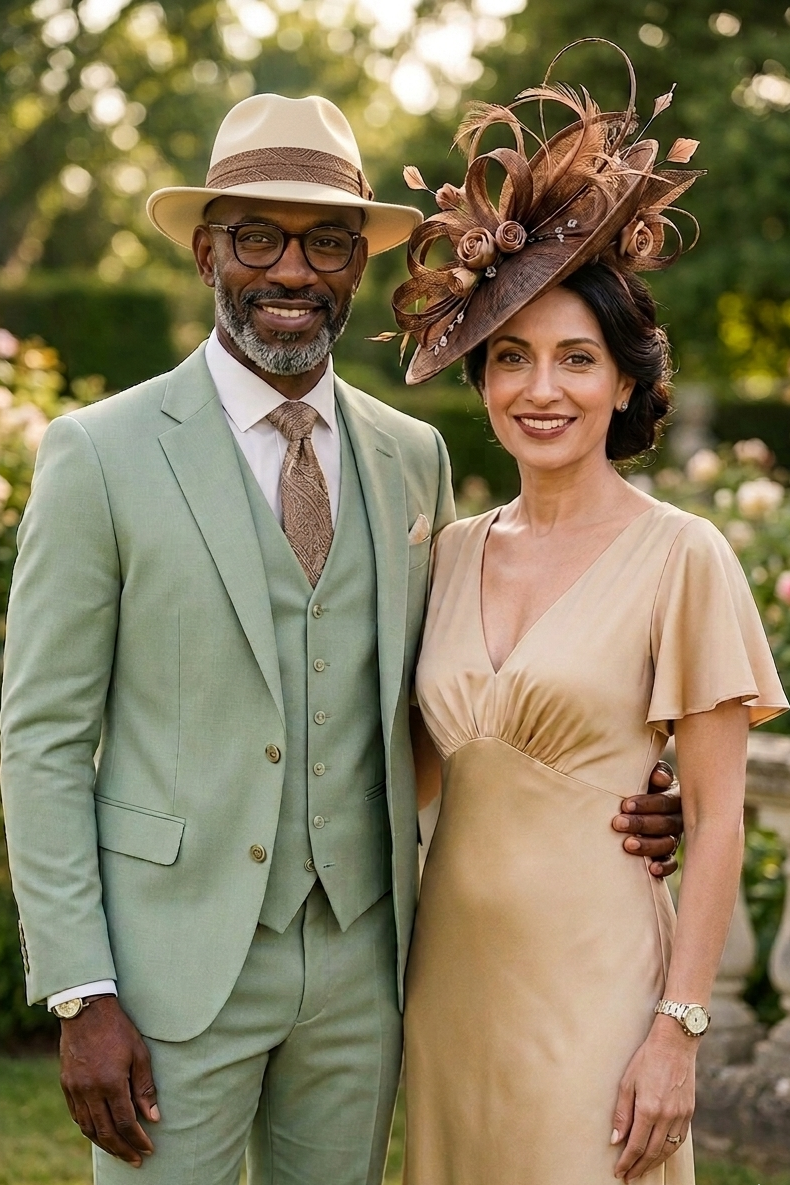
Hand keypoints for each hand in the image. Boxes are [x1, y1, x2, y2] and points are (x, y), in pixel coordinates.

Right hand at [59, 996, 158, 1166]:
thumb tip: (153, 1118)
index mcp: (111, 1083)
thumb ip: (145, 1087)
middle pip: (105, 1132)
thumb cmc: (118, 1029)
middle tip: (135, 1160)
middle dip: (122, 1149)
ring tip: (119, 1151)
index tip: (148, 1149)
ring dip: (105, 1143)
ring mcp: (75, 1089)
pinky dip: (89, 1128)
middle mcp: (90, 1091)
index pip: (125, 1122)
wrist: (87, 1011)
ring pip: (89, 1128)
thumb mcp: (139, 1054)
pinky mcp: (66, 1085)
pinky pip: (76, 1116)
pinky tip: (99, 1132)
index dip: (137, 1139)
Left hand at [611, 1017, 695, 1180]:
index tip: (619, 1172)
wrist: (674, 1043)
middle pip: (652, 1152)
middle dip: (639, 1167)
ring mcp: (680, 1115)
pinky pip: (678, 1140)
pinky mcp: (689, 1112)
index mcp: (649, 1109)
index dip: (627, 1162)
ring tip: (642, 1170)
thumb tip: (616, 1139)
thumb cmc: (646, 1059)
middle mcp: (667, 1116)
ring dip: (654, 1163)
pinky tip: (660, 1154)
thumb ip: (622, 1113)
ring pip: (667, 1150)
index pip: (636, 1146)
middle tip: (629, 1177)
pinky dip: (668, 1151)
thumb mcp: (627, 1082)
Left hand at [612, 761, 682, 877]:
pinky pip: (672, 863)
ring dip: (648, 845)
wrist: (634, 803)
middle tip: (618, 823)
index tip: (625, 805)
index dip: (647, 804)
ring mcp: (674, 837)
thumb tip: (660, 778)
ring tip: (627, 845)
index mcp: (674, 796)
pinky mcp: (669, 855)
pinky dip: (664, 866)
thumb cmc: (640, 784)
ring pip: (667, 843)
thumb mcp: (645, 775)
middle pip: (665, 823)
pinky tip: (652, 869)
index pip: (665, 801)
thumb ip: (654, 773)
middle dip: (641, 824)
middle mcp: (678, 818)